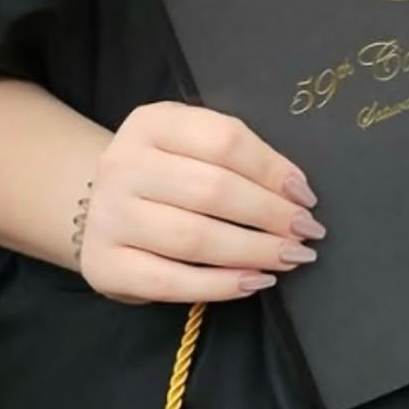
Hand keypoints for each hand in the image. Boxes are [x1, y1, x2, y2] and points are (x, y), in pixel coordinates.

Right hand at [78, 102, 323, 304]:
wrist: (101, 205)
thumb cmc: (164, 172)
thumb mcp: (189, 142)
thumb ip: (233, 154)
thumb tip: (295, 191)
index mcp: (151, 122)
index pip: (223, 140)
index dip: (272, 169)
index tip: (305, 196)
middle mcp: (122, 164)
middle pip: (212, 190)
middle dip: (270, 215)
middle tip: (307, 232)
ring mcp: (108, 216)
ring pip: (194, 238)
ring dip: (254, 251)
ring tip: (290, 257)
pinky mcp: (104, 265)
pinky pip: (171, 282)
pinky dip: (220, 286)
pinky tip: (254, 281)